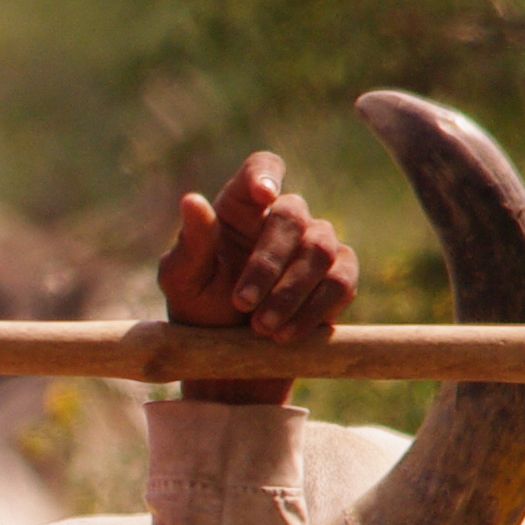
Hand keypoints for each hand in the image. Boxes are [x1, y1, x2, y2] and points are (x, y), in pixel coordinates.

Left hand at [156, 150, 357, 403]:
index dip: (266, 174)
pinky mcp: (340, 276)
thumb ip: (191, 241)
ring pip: (320, 249)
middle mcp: (283, 218)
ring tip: (262, 328)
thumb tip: (191, 199)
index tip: (263, 197)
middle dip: (267, 263)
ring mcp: (317, 244)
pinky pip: (341, 282)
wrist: (230, 357)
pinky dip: (314, 309)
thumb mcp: (183, 279)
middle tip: (241, 304)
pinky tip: (286, 334)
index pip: (262, 168)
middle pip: (292, 215)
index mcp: (241, 207)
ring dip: (290, 292)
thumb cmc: (200, 308)